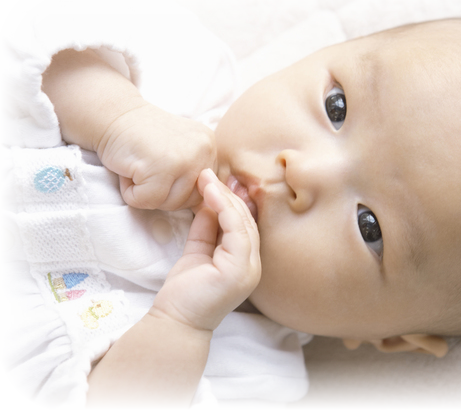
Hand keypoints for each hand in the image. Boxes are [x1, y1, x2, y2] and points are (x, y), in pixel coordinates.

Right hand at [97, 103, 216, 209]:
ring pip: (171, 204)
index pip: (205, 190)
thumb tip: (206, 205)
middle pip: (190, 201)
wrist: (113, 115)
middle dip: (164, 193)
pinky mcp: (161, 168)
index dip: (178, 187)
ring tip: (140, 167)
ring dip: (147, 193)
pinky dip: (131, 192)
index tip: (162, 165)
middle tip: (148, 166)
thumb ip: (195, 173)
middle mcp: (204, 150)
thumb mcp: (180, 150)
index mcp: (210, 146)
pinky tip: (130, 169)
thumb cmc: (143, 138)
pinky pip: (147, 201)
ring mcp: (185, 158)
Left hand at [149, 169, 260, 330]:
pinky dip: (223, 208)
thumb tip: (208, 200)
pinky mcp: (238, 271)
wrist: (175, 321)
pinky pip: (236, 232)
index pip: (244, 224)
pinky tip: (209, 193)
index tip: (214, 180)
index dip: (231, 200)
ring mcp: (249, 269)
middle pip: (246, 220)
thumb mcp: (198, 250)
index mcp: (245, 262)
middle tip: (209, 173)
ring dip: (224, 197)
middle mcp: (253, 266)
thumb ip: (206, 227)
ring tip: (206, 177)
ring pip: (243, 223)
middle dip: (228, 194)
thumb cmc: (185, 291)